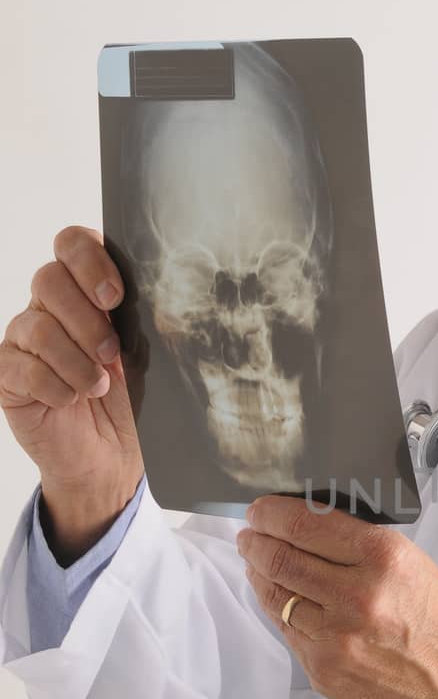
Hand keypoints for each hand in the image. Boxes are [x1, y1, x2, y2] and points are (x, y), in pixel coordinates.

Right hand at [0, 226, 144, 499]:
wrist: (112, 455)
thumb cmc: (129, 399)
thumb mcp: (144, 353)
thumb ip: (141, 317)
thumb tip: (162, 292)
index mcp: (83, 290)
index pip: (71, 243)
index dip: (89, 261)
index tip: (115, 297)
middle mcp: (48, 307)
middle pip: (48, 279)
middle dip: (86, 319)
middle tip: (111, 353)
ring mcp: (23, 340)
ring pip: (36, 327)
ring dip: (75, 360)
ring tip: (97, 387)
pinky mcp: (8, 375)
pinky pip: (20, 367)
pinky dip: (54, 386)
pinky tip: (71, 400)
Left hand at [237, 495, 437, 698]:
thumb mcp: (412, 562)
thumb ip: (357, 544)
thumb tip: (302, 527)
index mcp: (383, 558)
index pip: (305, 524)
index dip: (271, 513)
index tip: (260, 510)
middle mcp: (356, 596)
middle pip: (280, 558)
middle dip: (255, 541)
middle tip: (249, 535)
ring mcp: (336, 637)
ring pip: (275, 595)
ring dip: (259, 574)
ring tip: (257, 562)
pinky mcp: (324, 669)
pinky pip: (286, 629)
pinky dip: (278, 608)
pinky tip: (280, 597)